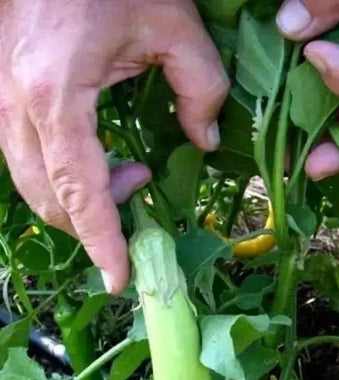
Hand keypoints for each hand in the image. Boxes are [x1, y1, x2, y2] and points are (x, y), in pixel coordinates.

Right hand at [0, 0, 228, 292]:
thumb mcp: (172, 21)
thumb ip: (201, 87)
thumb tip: (204, 139)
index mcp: (56, 94)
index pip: (79, 192)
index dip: (101, 242)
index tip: (120, 280)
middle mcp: (15, 105)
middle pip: (49, 198)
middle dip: (94, 223)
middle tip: (142, 202)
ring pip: (32, 183)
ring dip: (79, 200)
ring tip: (130, 175)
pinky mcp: (0, 94)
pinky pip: (25, 158)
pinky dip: (61, 178)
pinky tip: (98, 160)